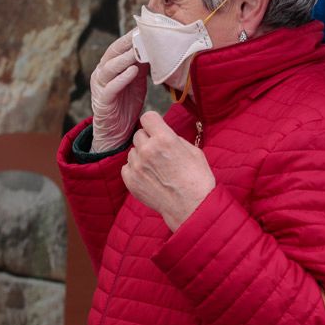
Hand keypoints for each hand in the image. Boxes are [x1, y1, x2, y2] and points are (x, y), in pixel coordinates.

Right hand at [89, 31, 148, 151]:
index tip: (144, 27)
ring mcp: (100, 87)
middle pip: (112, 53)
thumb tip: (153, 48)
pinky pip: (111, 87)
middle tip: (141, 33)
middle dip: (127, 42)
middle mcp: (101, 74)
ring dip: (124, 58)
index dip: (130, 37)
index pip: (118, 47)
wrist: (116, 131)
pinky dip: (122, 78)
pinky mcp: (102, 101)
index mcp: (109, 67)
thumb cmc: (126, 104)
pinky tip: (133, 71)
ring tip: (138, 50)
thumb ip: (141, 66)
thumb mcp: (137, 82)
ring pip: (110, 68)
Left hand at [121, 112, 216, 230]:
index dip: (153, 122)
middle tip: (159, 151)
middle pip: (139, 134)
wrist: (192, 207)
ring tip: (156, 167)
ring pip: (133, 151)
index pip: (148, 117)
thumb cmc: (197, 179)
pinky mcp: (131, 181)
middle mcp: (147, 150)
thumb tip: (163, 134)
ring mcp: (137, 166)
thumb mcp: (193, 151)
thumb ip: (174, 138)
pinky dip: (136, 169)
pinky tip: (149, 176)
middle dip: (148, 139)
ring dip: (141, 155)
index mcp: (164, 139)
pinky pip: (127, 166)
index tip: (157, 128)